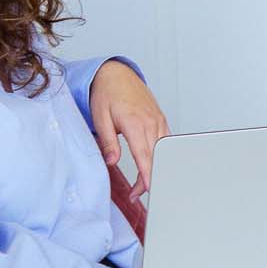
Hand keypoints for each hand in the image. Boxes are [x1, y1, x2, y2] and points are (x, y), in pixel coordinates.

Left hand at [90, 61, 169, 194]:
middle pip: (157, 158)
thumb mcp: (100, 117)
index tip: (149, 191)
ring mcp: (159, 121)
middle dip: (149, 179)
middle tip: (136, 194)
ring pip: (164, 152)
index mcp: (136, 123)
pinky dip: (162, 156)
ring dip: (155, 169)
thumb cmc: (107, 93)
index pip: (145, 156)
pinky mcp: (161, 120)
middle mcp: (151, 122)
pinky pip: (166, 142)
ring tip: (142, 184)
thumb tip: (112, 161)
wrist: (116, 73)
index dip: (148, 176)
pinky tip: (153, 165)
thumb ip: (108, 141)